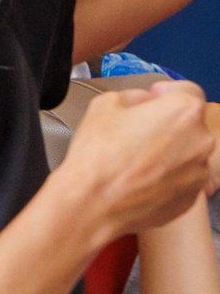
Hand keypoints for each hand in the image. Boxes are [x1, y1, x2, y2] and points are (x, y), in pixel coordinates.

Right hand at [57, 76, 215, 241]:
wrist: (93, 203)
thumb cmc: (97, 157)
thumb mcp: (104, 104)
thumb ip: (134, 96)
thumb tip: (143, 102)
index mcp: (182, 111)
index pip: (187, 90)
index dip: (166, 92)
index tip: (154, 98)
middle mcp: (200, 140)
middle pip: (189, 123)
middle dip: (167, 124)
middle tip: (137, 132)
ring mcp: (199, 171)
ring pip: (187, 152)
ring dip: (168, 151)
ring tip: (136, 159)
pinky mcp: (192, 196)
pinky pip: (183, 178)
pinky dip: (167, 176)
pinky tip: (140, 178)